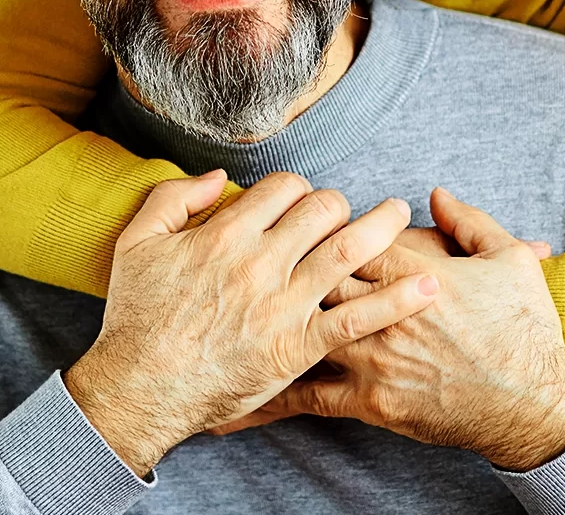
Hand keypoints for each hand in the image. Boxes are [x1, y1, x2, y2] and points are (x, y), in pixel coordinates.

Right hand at [63, 171, 439, 473]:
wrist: (139, 387)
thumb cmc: (137, 316)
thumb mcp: (138, 241)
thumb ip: (175, 197)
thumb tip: (219, 178)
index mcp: (227, 233)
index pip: (286, 187)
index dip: (298, 189)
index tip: (300, 203)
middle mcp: (261, 262)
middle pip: (323, 209)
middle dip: (340, 204)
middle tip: (348, 212)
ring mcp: (284, 305)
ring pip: (350, 250)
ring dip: (384, 228)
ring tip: (402, 217)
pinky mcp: (298, 346)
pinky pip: (358, 318)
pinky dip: (397, 299)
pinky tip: (427, 285)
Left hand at [221, 187, 564, 471]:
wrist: (532, 404)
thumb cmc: (523, 329)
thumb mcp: (507, 260)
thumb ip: (468, 222)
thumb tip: (434, 194)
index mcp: (412, 269)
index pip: (347, 235)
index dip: (316, 222)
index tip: (292, 214)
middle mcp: (382, 311)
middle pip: (312, 273)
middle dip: (277, 262)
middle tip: (243, 253)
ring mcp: (372, 357)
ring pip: (302, 328)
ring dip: (258, 318)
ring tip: (211, 310)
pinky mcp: (370, 400)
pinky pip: (308, 398)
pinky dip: (268, 397)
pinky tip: (230, 398)